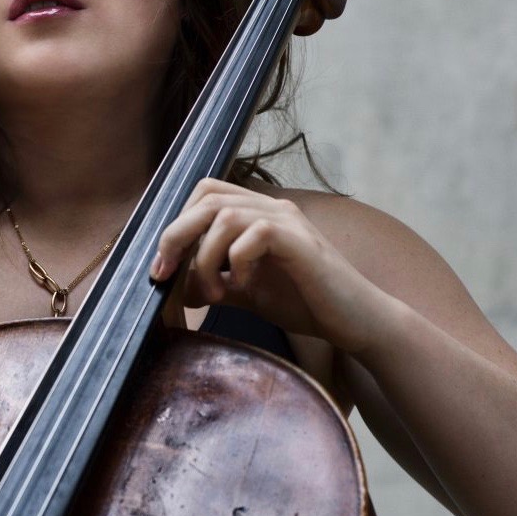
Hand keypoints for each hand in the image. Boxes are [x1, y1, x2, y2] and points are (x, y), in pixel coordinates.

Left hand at [149, 179, 388, 352]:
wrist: (354, 321)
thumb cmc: (304, 303)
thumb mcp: (246, 292)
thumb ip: (214, 282)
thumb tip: (175, 287)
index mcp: (256, 214)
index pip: (204, 193)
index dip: (175, 224)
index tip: (162, 267)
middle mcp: (271, 208)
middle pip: (207, 197)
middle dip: (176, 236)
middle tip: (166, 275)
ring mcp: (288, 221)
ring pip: (225, 215)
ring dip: (205, 257)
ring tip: (214, 293)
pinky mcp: (301, 242)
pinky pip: (254, 234)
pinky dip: (237, 261)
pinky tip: (244, 285)